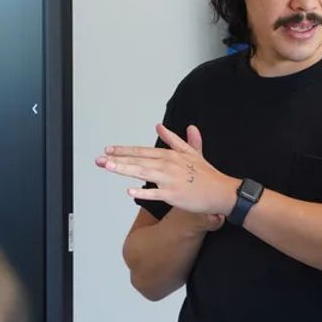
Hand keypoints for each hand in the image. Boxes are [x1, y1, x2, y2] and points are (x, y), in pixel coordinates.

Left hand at [96, 124, 237, 218]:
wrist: (221, 191)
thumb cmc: (206, 174)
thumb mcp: (191, 152)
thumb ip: (174, 139)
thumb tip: (160, 126)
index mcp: (171, 155)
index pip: (142, 151)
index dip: (124, 150)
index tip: (109, 150)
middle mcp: (168, 165)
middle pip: (139, 160)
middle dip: (118, 159)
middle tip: (100, 159)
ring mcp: (170, 180)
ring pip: (143, 173)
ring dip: (124, 169)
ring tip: (108, 167)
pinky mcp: (174, 195)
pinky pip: (155, 194)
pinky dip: (143, 192)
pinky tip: (129, 191)